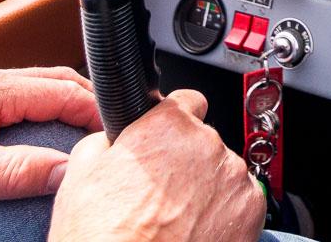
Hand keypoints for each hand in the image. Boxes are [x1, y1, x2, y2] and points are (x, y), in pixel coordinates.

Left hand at [0, 65, 100, 225]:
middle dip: (91, 102)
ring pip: (38, 90)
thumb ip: (16, 172)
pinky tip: (46, 138)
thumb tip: (67, 170)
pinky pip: (19, 102)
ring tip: (90, 135)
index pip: (64, 90)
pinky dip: (45, 113)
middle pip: (57, 83)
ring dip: (68, 106)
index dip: (98, 110)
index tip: (122, 131)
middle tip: (115, 131)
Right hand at [48, 88, 266, 241]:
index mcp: (167, 125)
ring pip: (222, 171)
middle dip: (185, 162)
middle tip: (160, 196)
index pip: (185, 101)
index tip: (166, 140)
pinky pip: (241, 200)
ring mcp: (232, 176)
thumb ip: (105, 140)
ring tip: (177, 220)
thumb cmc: (102, 236)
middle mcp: (206, 142)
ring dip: (207, 188)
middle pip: (203, 141)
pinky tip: (197, 232)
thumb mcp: (80, 175)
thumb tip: (114, 136)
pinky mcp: (251, 208)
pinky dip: (226, 213)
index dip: (171, 123)